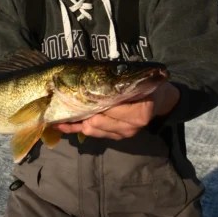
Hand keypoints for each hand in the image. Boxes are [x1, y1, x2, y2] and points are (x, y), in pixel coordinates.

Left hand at [54, 81, 179, 140]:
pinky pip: (94, 134)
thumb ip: (118, 83)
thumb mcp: (136, 79)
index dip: (91, 103)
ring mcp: (124, 134)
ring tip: (57, 116)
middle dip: (80, 113)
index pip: (108, 110)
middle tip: (62, 104)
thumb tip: (95, 81)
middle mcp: (131, 126)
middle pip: (97, 123)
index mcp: (137, 112)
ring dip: (77, 122)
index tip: (75, 95)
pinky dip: (78, 129)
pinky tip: (62, 125)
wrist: (159, 99)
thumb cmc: (145, 84)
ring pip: (93, 130)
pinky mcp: (118, 137)